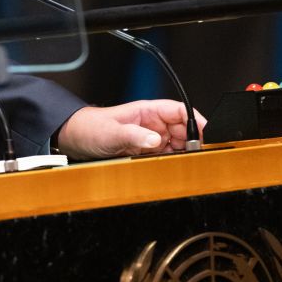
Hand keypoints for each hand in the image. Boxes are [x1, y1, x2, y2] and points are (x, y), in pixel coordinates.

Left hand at [55, 100, 206, 158]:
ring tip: (183, 165)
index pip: (181, 111)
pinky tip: (170, 171)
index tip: (207, 133)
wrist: (74, 140)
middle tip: (195, 156)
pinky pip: (164, 158)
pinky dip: (170, 164)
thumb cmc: (90, 128)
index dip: (197, 120)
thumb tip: (156, 140)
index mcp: (148, 111)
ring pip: (177, 147)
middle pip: (184, 132)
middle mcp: (152, 124)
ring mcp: (149, 139)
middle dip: (192, 143)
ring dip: (182, 156)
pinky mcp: (145, 153)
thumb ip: (133, 135)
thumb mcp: (111, 132)